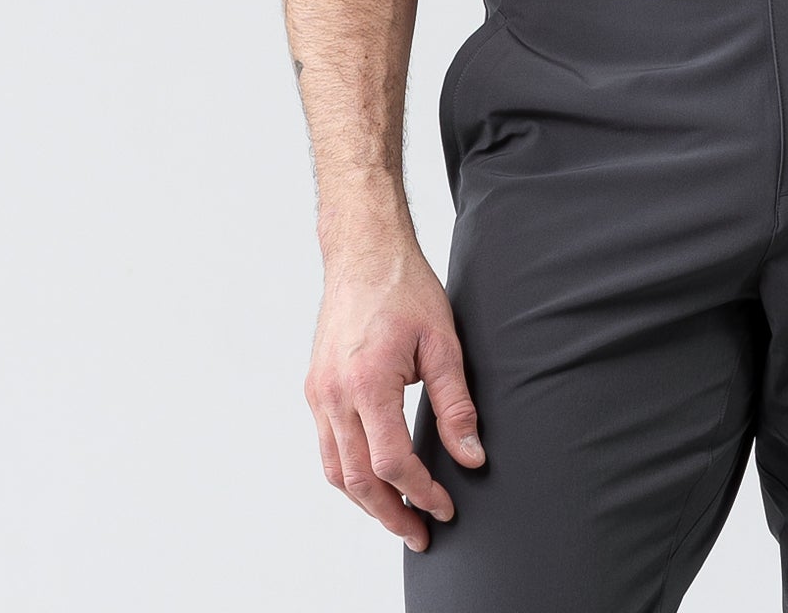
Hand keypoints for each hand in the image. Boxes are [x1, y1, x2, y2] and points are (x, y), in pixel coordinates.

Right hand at [304, 234, 485, 552]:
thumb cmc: (405, 288)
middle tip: (421, 534)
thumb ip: (456, 404)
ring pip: (335, 471)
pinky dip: (349, 474)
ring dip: (367, 502)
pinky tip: (374, 480)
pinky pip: (327, 447)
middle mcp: (334, 395)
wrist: (363, 251)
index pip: (393, 463)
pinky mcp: (314, 388)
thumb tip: (473, 457)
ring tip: (399, 517)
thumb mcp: (443, 342)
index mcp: (368, 383)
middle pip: (358, 480)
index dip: (422, 492)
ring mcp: (318, 393)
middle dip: (391, 514)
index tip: (446, 507)